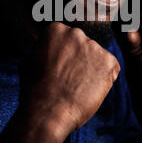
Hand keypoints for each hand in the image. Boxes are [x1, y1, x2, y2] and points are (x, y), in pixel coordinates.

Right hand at [19, 22, 119, 140]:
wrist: (48, 113)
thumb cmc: (35, 91)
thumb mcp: (30, 60)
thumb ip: (44, 48)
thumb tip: (47, 45)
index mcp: (56, 29)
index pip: (67, 38)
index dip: (64, 56)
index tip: (60, 68)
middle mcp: (76, 33)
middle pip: (83, 45)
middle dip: (79, 59)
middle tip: (69, 79)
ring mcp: (94, 47)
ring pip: (97, 56)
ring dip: (92, 68)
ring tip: (78, 86)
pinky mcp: (109, 62)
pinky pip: (111, 67)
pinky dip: (105, 78)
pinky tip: (90, 89)